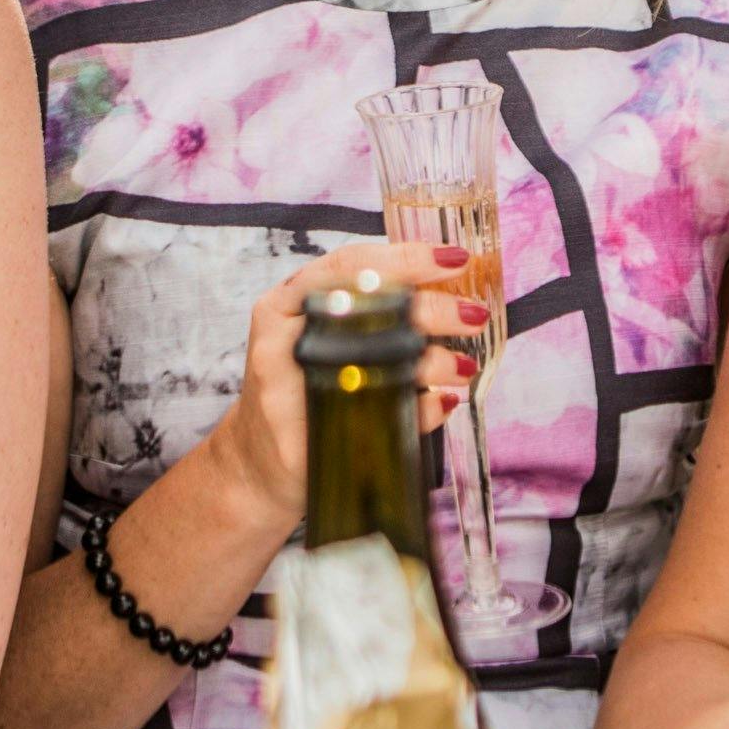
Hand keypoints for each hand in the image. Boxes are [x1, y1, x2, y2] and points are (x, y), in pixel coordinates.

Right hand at [182, 239, 484, 536]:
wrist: (254, 469)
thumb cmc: (298, 393)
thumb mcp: (318, 341)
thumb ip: (364, 313)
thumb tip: (452, 295)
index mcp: (285, 305)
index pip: (348, 266)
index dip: (406, 258)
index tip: (455, 259)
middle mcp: (278, 341)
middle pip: (361, 310)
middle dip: (430, 310)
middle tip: (473, 315)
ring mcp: (281, 393)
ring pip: (367, 363)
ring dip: (430, 362)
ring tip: (464, 367)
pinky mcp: (296, 443)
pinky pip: (370, 419)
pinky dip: (417, 411)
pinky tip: (442, 403)